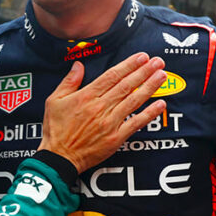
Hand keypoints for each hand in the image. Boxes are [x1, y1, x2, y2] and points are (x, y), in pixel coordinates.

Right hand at [39, 53, 166, 172]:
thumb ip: (69, 81)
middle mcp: (100, 107)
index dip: (129, 65)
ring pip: (134, 101)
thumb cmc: (56, 130)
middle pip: (127, 85)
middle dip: (144, 72)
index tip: (141, 57)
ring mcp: (110, 123)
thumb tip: (78, 65)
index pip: (112, 76)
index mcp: (86, 96)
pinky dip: (149, 113)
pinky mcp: (116, 138)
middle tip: (158, 62)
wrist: (59, 158)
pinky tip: (160, 104)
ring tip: (161, 76)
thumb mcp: (54, 101)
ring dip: (150, 87)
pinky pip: (136, 123)